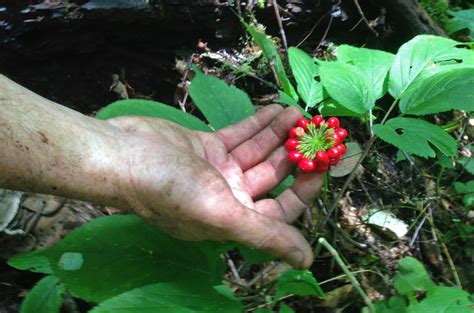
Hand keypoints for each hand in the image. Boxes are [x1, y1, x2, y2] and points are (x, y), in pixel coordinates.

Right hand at [107, 105, 322, 268]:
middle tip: (314, 131)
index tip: (322, 163)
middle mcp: (229, 196)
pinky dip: (257, 124)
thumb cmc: (168, 190)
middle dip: (294, 154)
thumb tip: (305, 261)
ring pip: (258, 152)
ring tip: (298, 113)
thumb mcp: (221, 215)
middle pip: (273, 176)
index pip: (281, 208)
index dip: (304, 189)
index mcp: (235, 219)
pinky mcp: (206, 146)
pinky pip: (239, 135)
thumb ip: (265, 234)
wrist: (123, 156)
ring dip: (278, 134)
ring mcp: (218, 170)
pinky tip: (275, 111)